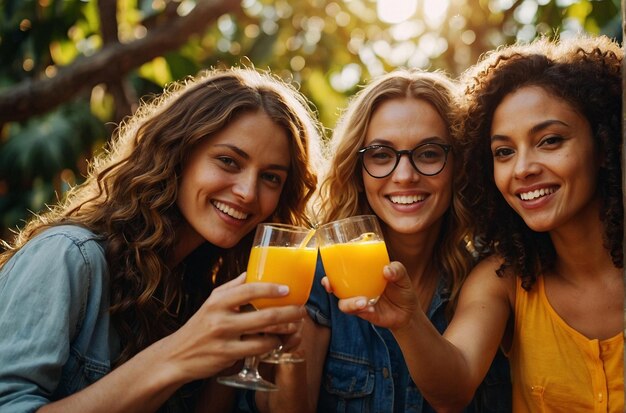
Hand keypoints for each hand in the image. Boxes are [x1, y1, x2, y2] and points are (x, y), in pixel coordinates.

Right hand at [156, 274, 306, 382]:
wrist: (175, 356)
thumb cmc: (198, 327)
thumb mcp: (210, 303)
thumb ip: (231, 287)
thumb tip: (252, 271)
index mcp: (218, 301)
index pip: (249, 289)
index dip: (271, 288)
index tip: (288, 289)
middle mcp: (220, 318)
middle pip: (264, 314)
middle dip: (289, 312)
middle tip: (302, 310)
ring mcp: (224, 338)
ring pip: (264, 334)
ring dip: (285, 330)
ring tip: (295, 326)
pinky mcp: (227, 356)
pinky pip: (258, 349)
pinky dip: (272, 344)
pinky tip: (278, 340)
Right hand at [334, 261, 419, 330]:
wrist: (409, 312)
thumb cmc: (402, 289)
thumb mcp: (402, 276)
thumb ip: (397, 270)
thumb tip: (386, 270)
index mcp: (362, 274)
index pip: (342, 269)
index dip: (330, 268)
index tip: (327, 267)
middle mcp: (356, 287)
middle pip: (335, 286)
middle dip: (329, 285)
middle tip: (330, 287)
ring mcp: (359, 301)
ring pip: (344, 303)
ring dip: (349, 302)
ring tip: (363, 302)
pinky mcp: (364, 314)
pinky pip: (357, 312)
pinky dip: (361, 310)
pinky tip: (370, 308)